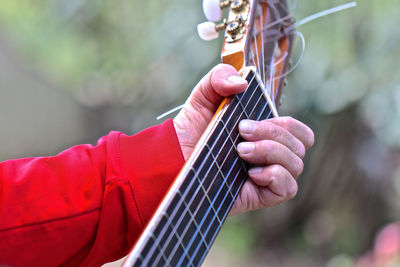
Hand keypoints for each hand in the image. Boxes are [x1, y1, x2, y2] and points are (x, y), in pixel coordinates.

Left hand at [173, 64, 313, 214]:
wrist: (172, 159)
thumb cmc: (190, 130)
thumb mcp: (202, 97)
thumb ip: (220, 77)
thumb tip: (244, 82)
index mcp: (265, 134)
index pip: (298, 130)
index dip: (285, 124)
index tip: (249, 121)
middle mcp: (270, 155)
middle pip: (300, 145)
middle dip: (273, 134)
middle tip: (241, 132)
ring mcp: (266, 176)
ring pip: (296, 165)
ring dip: (272, 152)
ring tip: (241, 151)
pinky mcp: (259, 196)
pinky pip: (288, 189)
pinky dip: (276, 176)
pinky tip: (251, 173)